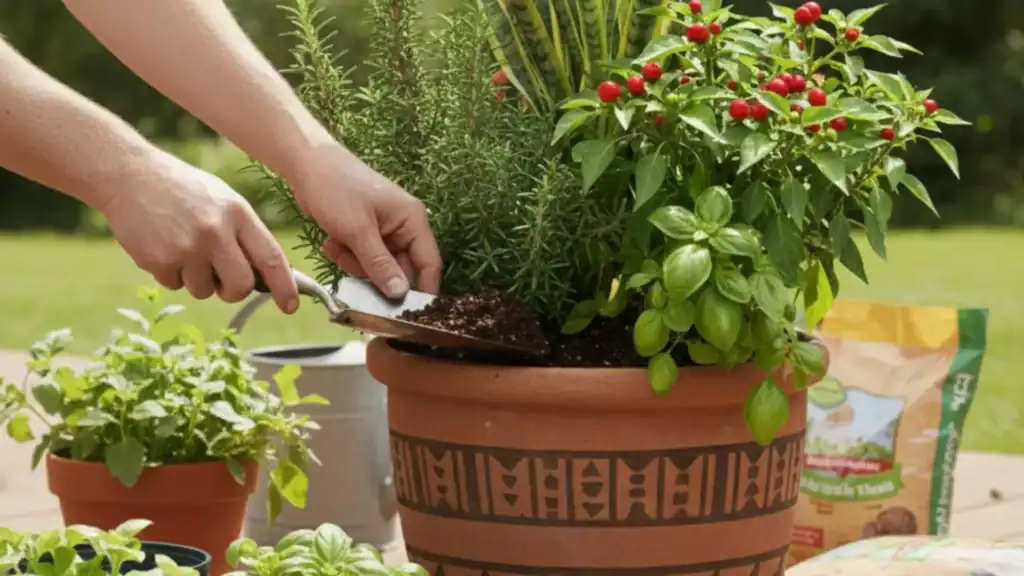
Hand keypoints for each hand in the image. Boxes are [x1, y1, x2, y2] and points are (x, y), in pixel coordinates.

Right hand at [101, 151, 299, 312]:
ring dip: (197, 279)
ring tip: (184, 247)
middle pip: (241, 286)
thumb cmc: (184, 190)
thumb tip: (266, 276)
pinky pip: (175, 285)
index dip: (284, 287)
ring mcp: (186, 248)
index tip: (290, 306)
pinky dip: (171, 274)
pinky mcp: (159, 260)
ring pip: (205, 291)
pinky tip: (163, 245)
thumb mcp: (223, 200)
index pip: (271, 258)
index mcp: (238, 214)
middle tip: (223, 281)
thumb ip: (244, 234)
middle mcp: (216, 232)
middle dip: (234, 291)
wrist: (130, 175)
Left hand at [290, 143, 441, 297]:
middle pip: (401, 268)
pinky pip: (364, 257)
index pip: (429, 263)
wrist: (306, 163)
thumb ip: (380, 265)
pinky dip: (348, 255)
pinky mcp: (366, 232)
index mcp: (413, 220)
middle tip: (352, 267)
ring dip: (357, 264)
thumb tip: (400, 295)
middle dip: (375, 274)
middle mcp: (404, 226)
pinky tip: (333, 242)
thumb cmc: (336, 189)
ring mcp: (384, 229)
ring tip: (338, 248)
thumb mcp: (358, 231)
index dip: (421, 290)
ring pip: (379, 266)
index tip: (405, 313)